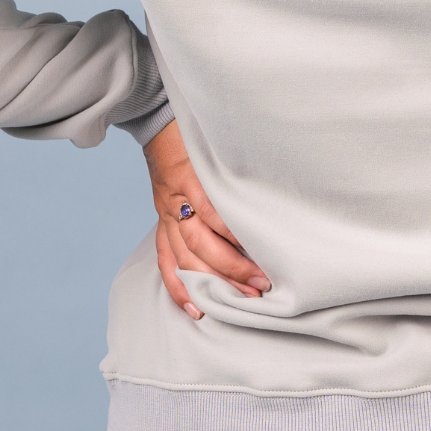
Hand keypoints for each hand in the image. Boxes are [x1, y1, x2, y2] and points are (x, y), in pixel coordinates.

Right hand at [143, 119, 270, 318]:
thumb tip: (271, 195)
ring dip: (211, 283)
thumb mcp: (220, 143)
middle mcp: (176, 201)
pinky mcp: (161, 224)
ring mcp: (166, 215)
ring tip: (239, 300)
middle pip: (200, 243)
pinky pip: (166, 261)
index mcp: (192, 179)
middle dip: (231, 269)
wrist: (159, 123)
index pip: (214, 215)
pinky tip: (196, 307)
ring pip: (184, 258)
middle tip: (261, 285)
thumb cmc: (198, 133)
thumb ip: (239, 168)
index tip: (264, 256)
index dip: (237, 239)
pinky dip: (179, 288)